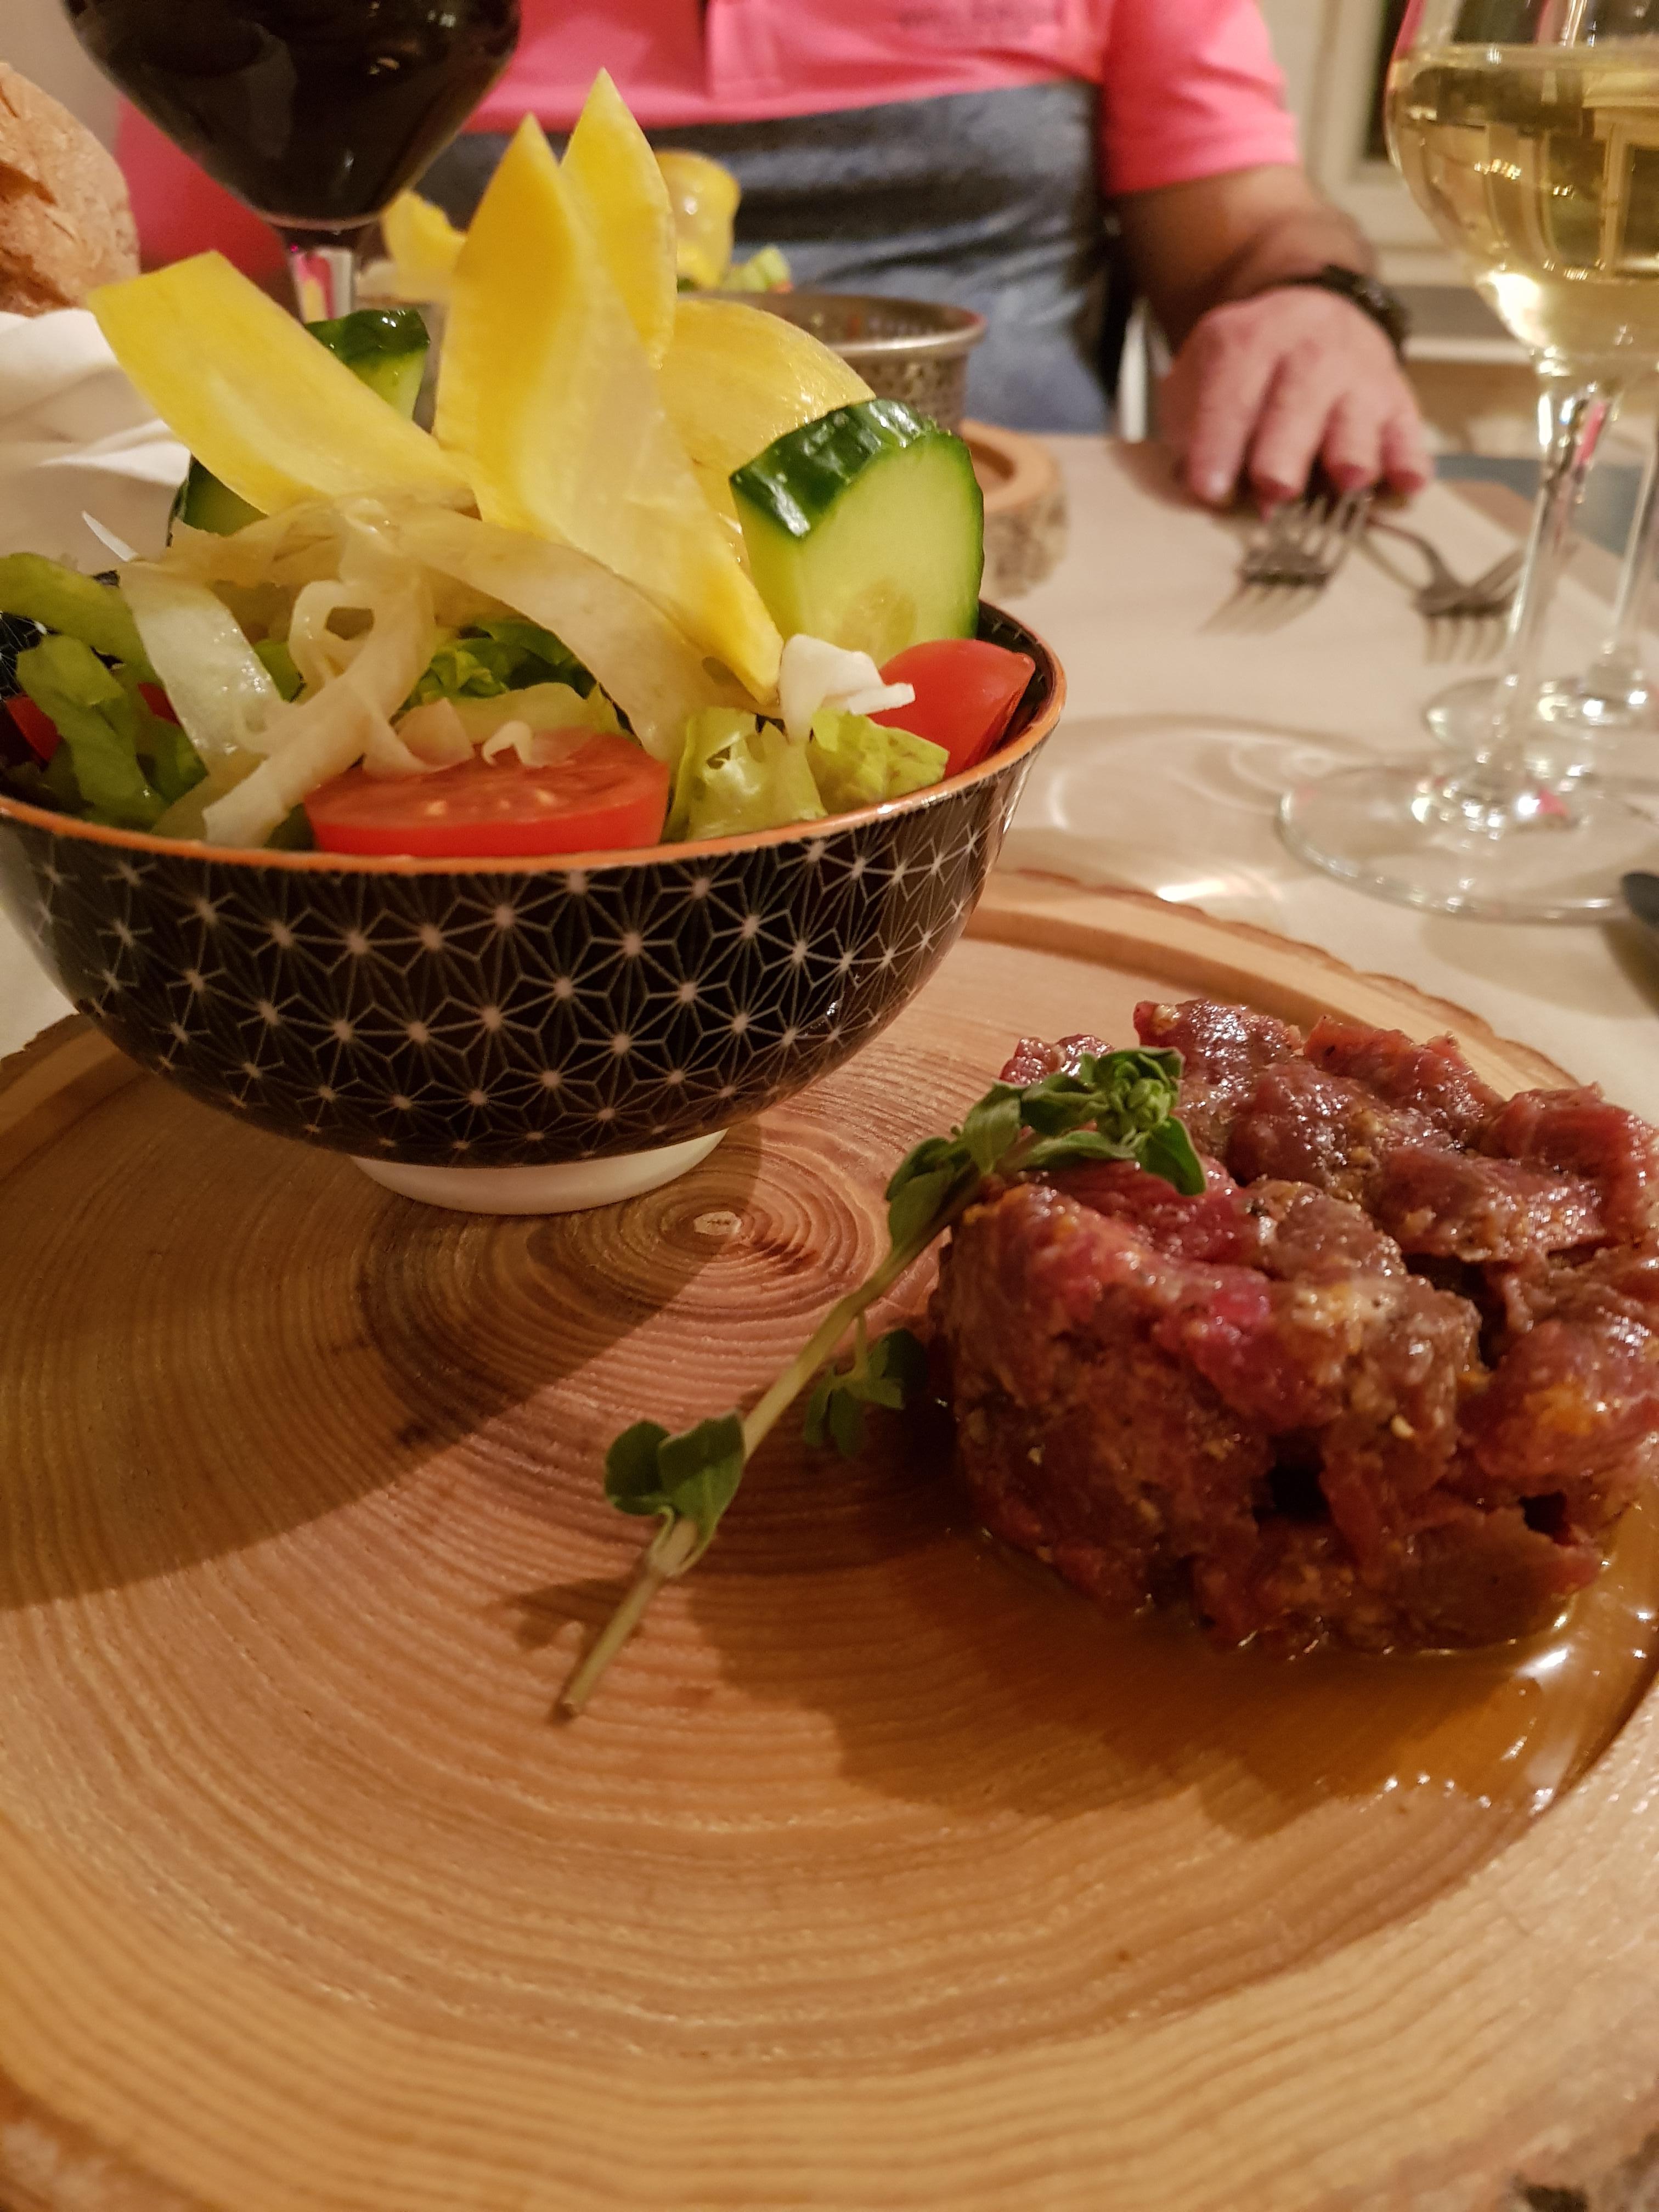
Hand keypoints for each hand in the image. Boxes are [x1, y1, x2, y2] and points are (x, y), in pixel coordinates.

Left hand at [1160, 287, 1430, 509]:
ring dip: (1352, 455)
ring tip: (1345, 483)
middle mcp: (1309, 351)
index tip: (1209, 489)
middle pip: (1299, 402)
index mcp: (1249, 340)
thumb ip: (1189, 427)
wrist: (1311, 316)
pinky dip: (1406, 462)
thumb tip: (1199, 489)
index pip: (1231, 393)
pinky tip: (1403, 486)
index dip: (1218, 443)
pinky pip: (1407, 434)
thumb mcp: (1199, 375)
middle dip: (1286, 451)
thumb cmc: (1247, 368)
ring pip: (1359, 418)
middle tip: (1276, 490)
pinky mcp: (1395, 400)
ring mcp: (1357, 375)